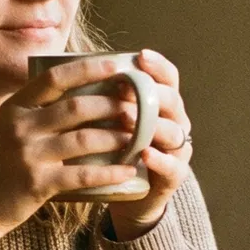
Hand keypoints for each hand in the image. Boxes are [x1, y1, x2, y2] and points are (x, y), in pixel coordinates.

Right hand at [0, 55, 144, 249]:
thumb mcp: (4, 128)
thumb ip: (33, 111)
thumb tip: (77, 92)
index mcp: (14, 108)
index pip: (54, 78)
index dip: (88, 69)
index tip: (116, 65)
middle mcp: (20, 127)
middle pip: (76, 107)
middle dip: (111, 105)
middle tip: (136, 107)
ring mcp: (28, 156)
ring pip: (84, 139)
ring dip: (116, 137)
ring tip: (137, 137)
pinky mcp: (38, 184)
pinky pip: (83, 175)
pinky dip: (109, 172)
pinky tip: (127, 171)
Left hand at [107, 49, 191, 241]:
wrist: (126, 193)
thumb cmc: (113, 149)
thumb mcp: (108, 120)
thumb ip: (102, 97)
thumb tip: (72, 68)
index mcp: (161, 103)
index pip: (167, 77)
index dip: (157, 66)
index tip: (140, 56)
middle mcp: (175, 122)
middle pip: (172, 101)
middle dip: (150, 94)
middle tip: (125, 90)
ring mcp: (176, 150)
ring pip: (173, 131)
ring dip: (151, 125)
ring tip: (128, 120)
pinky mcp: (173, 177)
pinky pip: (172, 166)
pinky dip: (159, 159)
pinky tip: (144, 154)